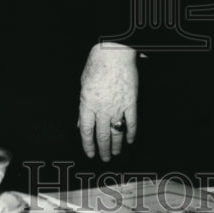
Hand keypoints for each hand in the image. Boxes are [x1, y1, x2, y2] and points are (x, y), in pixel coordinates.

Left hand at [78, 42, 137, 161]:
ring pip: (116, 132)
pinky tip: (130, 140)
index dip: (88, 145)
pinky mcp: (131, 102)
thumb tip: (82, 123)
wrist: (114, 53)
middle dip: (103, 149)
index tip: (90, 154)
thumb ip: (83, 106)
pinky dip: (131, 133)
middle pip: (102, 135)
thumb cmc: (96, 65)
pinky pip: (131, 122)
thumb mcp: (83, 85)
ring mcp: (118, 107)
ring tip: (116, 153)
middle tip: (105, 158)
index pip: (86, 131)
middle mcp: (102, 109)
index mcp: (87, 104)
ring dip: (116, 145)